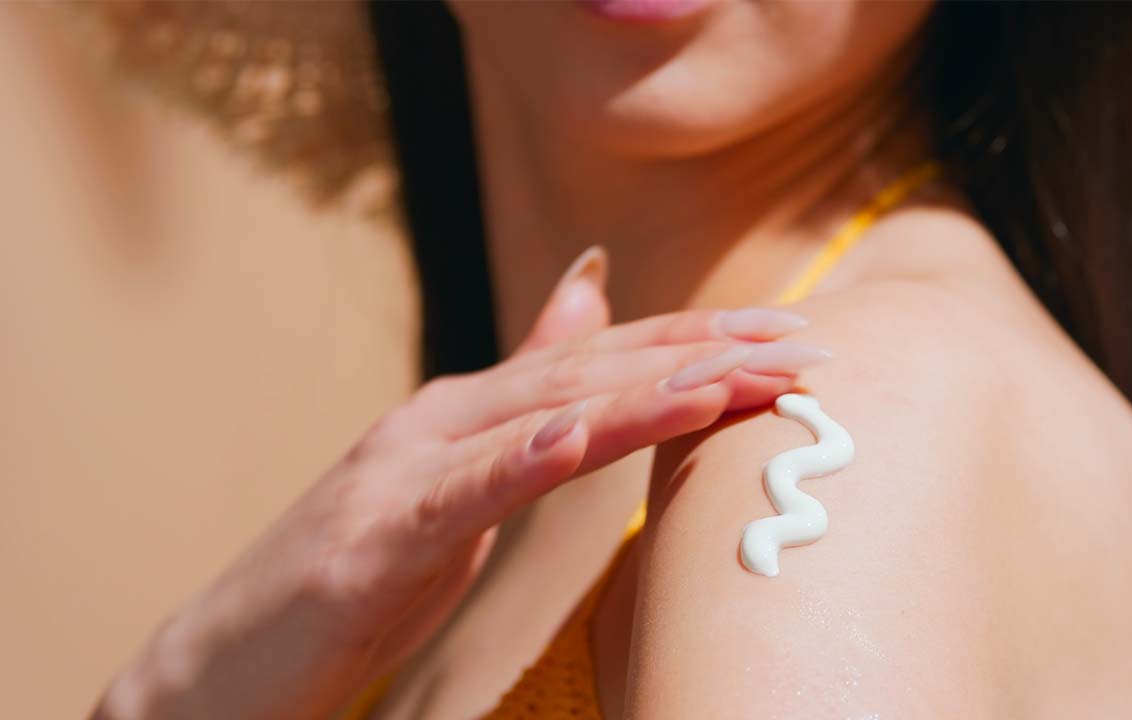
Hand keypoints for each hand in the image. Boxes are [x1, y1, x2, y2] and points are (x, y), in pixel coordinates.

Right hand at [93, 248, 828, 719]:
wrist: (227, 661)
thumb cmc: (355, 582)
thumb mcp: (458, 491)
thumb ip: (523, 410)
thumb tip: (585, 310)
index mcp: (469, 412)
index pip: (605, 363)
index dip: (702, 344)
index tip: (795, 341)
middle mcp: (440, 419)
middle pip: (592, 372)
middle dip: (704, 354)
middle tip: (804, 346)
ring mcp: (403, 470)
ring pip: (541, 414)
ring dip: (644, 392)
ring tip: (734, 377)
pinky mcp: (374, 536)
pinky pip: (465, 491)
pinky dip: (528, 456)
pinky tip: (583, 436)